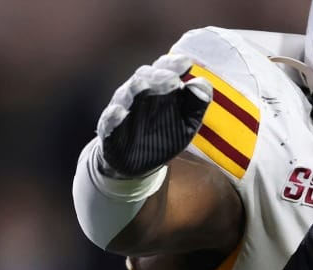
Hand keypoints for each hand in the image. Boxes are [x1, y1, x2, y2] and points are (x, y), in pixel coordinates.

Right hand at [97, 54, 212, 177]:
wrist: (137, 163)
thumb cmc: (165, 134)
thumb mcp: (186, 123)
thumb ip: (195, 105)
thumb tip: (203, 84)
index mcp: (160, 88)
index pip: (165, 69)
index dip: (174, 65)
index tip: (187, 63)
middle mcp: (139, 93)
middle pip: (145, 76)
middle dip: (158, 76)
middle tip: (171, 80)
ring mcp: (122, 108)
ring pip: (126, 94)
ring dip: (135, 89)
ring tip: (143, 86)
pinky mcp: (109, 128)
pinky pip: (109, 119)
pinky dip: (114, 116)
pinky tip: (120, 113)